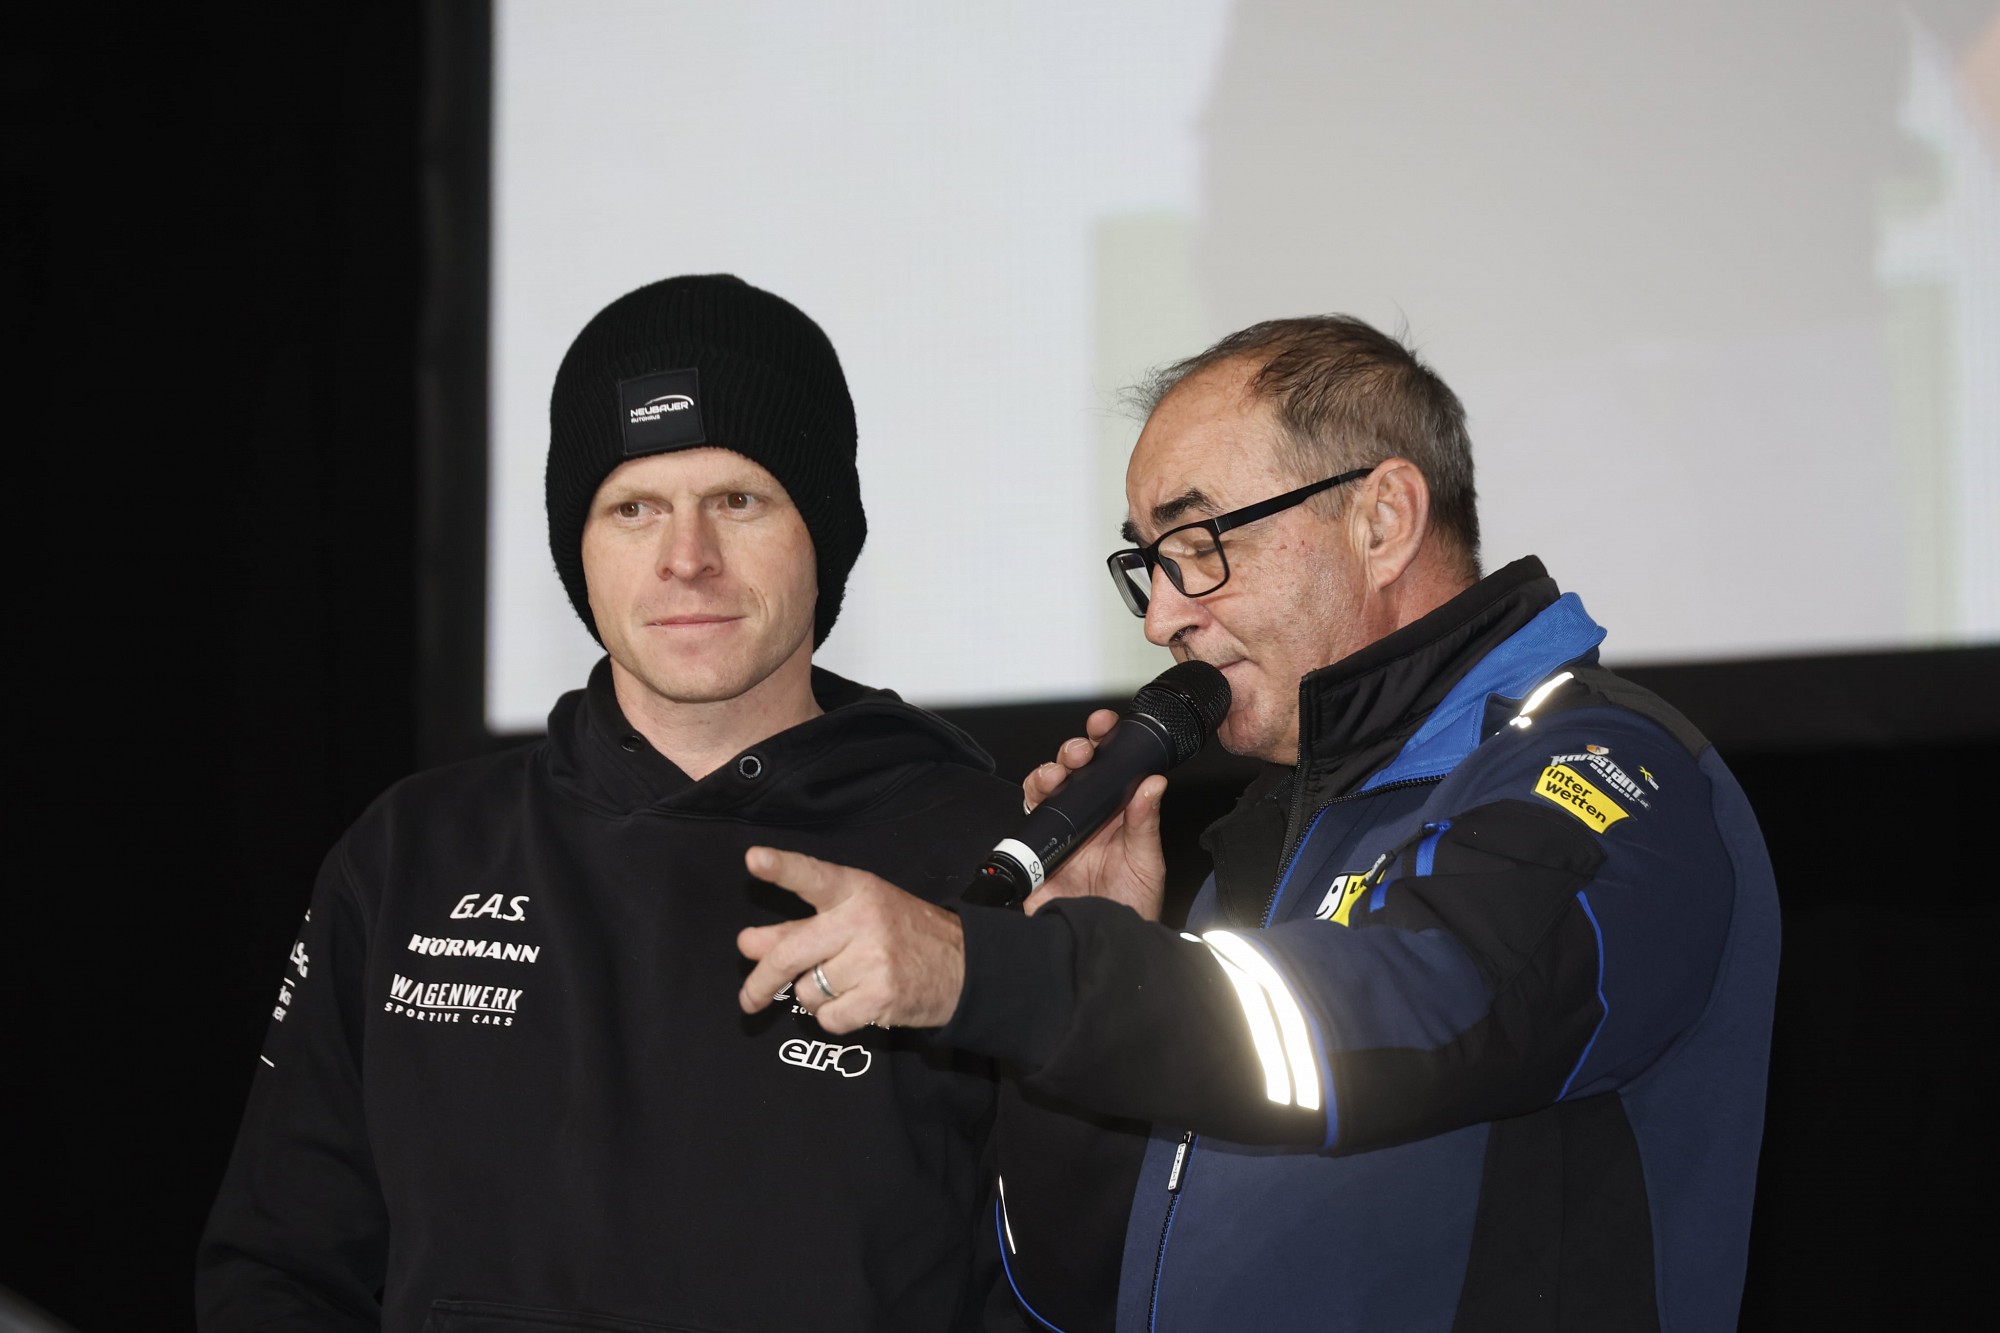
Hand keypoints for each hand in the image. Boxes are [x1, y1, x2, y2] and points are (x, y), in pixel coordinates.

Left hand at [736, 847, 966, 1033]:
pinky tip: (858, 1002)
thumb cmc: (900, 935)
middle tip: (748, 1000)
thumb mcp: (854, 917)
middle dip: (760, 982)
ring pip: (808, 991)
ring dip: (816, 996)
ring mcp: (874, 959)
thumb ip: (798, 929)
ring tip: (846, 984)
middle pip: (791, 953)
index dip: (782, 868)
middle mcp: (863, 920)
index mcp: (855, 890)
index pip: (813, 876)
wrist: (964, 967)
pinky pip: (828, 1018)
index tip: (754, 859)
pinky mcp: (882, 996)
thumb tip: (748, 945)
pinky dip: (834, 1018)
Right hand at [1018, 709, 1167, 920]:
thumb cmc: (1131, 908)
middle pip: (1070, 771)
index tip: (1105, 724)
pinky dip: (1031, 800)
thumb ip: (1145, 823)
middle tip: (1082, 751)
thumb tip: (1154, 781)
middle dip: (1072, 751)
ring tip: (1058, 774)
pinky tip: (1042, 793)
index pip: (1107, 767)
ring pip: (1043, 788)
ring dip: (1048, 771)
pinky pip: (1026, 820)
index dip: (1103, 740)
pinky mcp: (1034, 853)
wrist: (1105, 946)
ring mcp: (1057, 833)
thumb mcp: (1146, 863)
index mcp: (1113, 813)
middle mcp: (1084, 818)